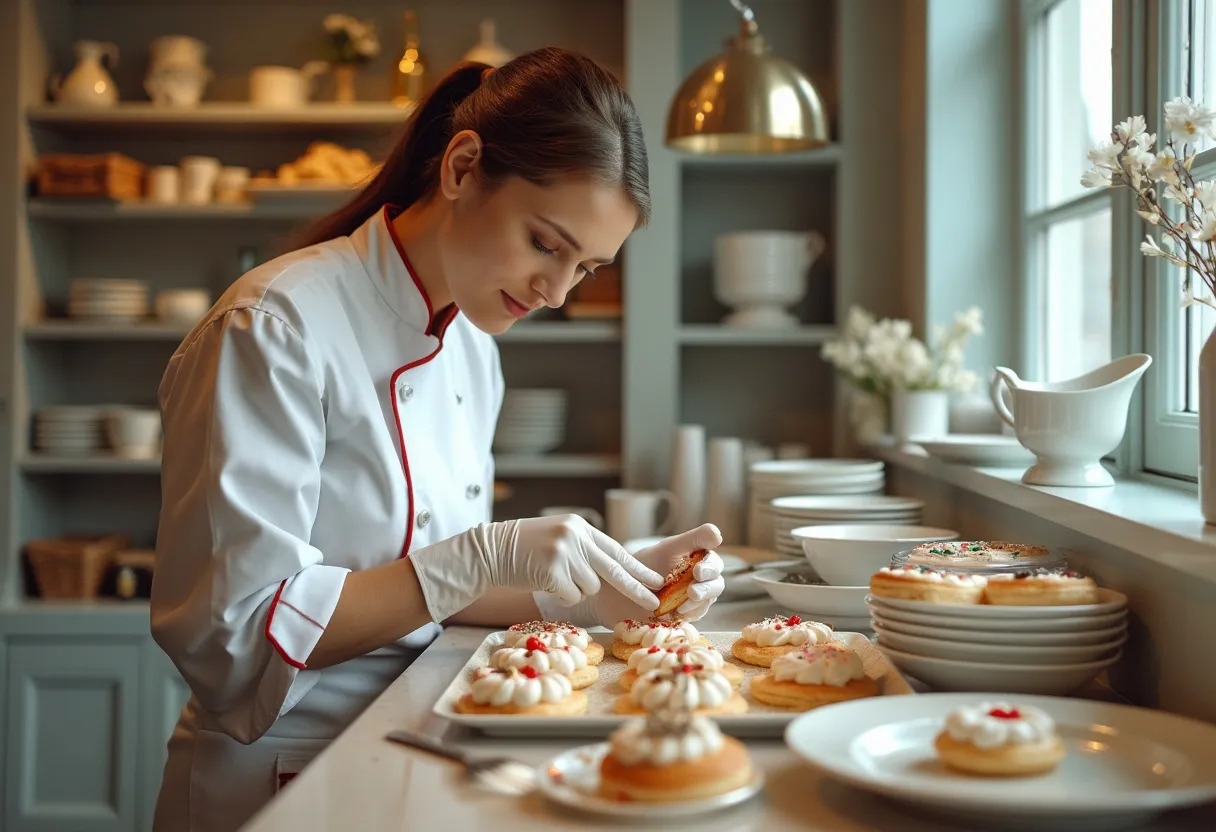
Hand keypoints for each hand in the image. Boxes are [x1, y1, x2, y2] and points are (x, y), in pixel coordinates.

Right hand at [482, 515, 662, 607]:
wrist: (491, 550)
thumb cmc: (525, 549)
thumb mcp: (559, 537)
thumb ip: (585, 549)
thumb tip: (616, 571)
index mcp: (580, 526)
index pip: (616, 550)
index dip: (637, 567)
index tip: (656, 579)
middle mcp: (575, 537)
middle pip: (615, 570)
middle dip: (637, 588)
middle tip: (655, 603)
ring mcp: (565, 553)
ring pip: (590, 587)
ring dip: (576, 589)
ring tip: (554, 576)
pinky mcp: (553, 571)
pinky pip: (572, 596)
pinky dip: (562, 596)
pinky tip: (545, 582)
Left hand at [630, 524, 724, 620]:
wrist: (624, 590)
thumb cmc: (646, 564)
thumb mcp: (669, 548)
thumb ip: (694, 538)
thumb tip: (718, 533)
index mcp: (700, 559)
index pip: (714, 562)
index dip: (710, 567)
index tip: (698, 572)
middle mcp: (702, 578)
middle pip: (717, 583)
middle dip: (708, 588)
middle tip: (692, 592)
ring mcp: (697, 596)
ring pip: (709, 600)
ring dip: (699, 602)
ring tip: (682, 605)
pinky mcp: (689, 613)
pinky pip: (697, 615)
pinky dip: (690, 613)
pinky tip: (677, 612)